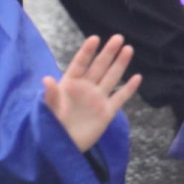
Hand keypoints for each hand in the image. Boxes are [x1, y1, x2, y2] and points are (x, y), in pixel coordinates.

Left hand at [43, 35, 141, 152]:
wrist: (63, 146)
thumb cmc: (53, 125)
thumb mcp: (50, 109)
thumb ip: (51, 95)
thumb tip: (46, 79)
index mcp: (70, 83)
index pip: (80, 63)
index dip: (87, 51)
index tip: (95, 38)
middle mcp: (86, 88)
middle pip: (99, 66)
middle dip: (108, 52)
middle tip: (118, 37)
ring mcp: (97, 99)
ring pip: (111, 77)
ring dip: (120, 64)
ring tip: (128, 49)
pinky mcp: (106, 112)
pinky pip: (120, 98)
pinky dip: (129, 88)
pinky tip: (137, 77)